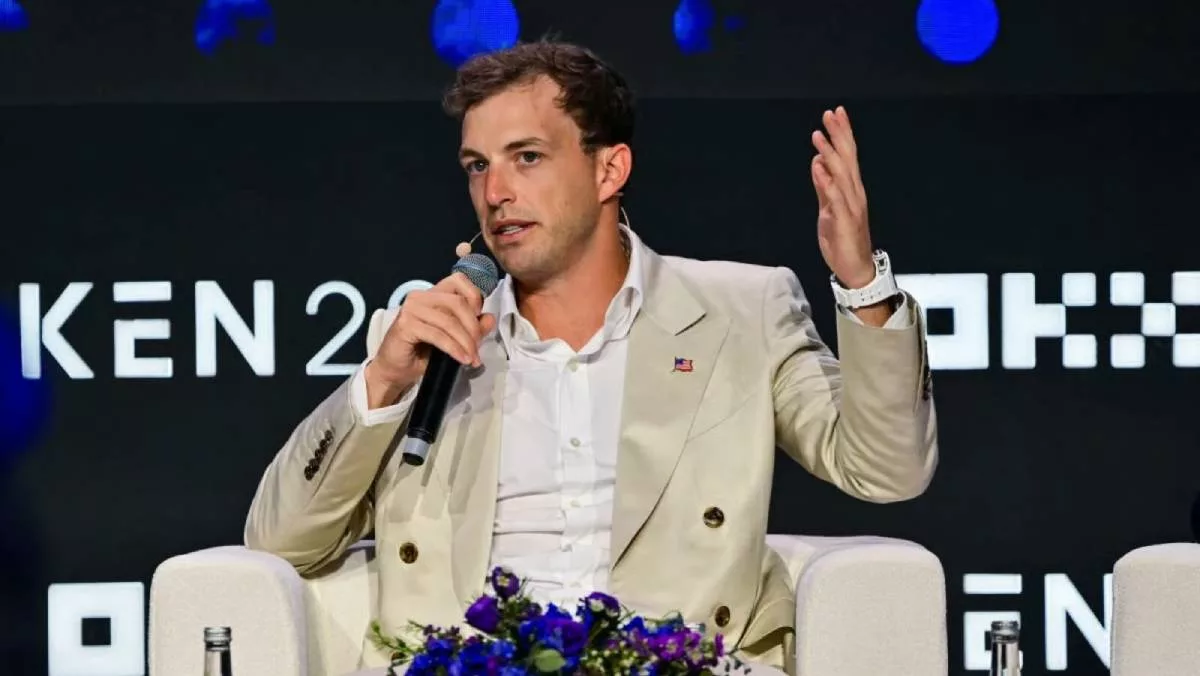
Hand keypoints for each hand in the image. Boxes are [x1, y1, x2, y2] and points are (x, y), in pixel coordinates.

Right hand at [364, 272, 496, 407]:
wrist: (395, 370)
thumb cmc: (423, 352)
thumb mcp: (453, 339)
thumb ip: (472, 327)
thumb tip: (490, 318)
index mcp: (432, 294)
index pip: (459, 281)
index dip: (475, 297)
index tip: (481, 320)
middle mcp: (420, 296)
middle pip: (458, 302)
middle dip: (473, 327)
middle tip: (478, 348)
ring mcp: (411, 309)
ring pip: (449, 321)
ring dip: (466, 342)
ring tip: (472, 358)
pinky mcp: (406, 325)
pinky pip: (438, 335)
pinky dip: (454, 348)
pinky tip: (462, 359)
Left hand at [811, 106, 874, 289]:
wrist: (854, 268)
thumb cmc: (842, 238)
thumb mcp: (827, 209)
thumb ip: (823, 186)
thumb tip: (818, 163)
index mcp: (850, 190)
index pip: (847, 156)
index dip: (842, 134)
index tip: (836, 114)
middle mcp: (854, 193)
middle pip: (847, 158)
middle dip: (839, 135)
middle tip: (831, 114)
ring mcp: (851, 206)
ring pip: (841, 174)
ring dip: (830, 154)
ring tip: (818, 135)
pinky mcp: (845, 220)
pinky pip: (835, 198)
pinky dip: (827, 182)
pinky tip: (820, 167)